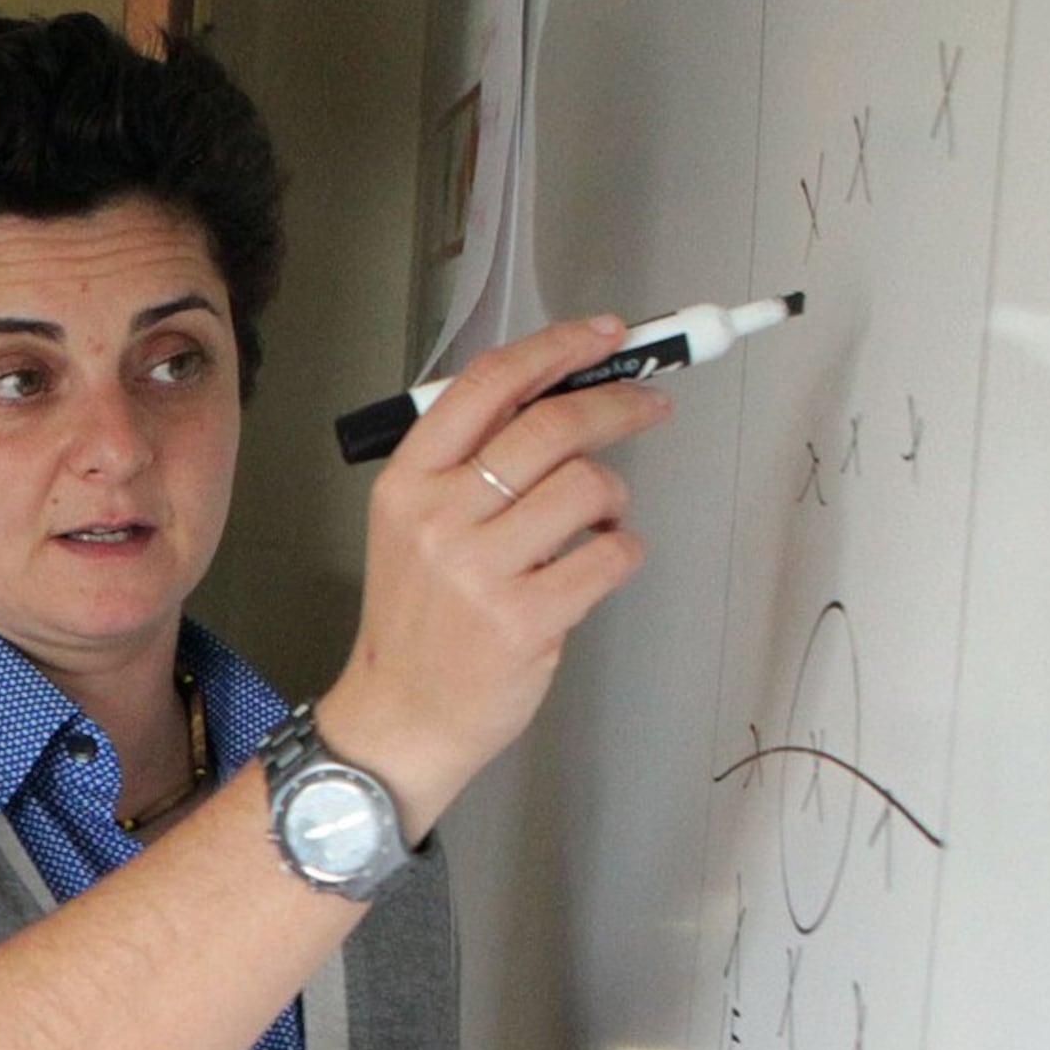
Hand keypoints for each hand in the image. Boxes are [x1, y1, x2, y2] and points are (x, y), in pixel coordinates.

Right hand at [321, 314, 672, 829]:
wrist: (401, 713)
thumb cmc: (419, 619)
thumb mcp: (412, 525)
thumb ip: (470, 462)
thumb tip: (561, 394)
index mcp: (407, 483)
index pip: (486, 385)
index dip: (556, 348)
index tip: (605, 335)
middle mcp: (438, 518)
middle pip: (551, 425)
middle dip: (618, 404)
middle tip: (648, 405)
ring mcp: (481, 570)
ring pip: (590, 485)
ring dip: (613, 496)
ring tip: (598, 518)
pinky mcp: (526, 617)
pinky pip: (611, 555)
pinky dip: (620, 552)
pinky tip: (595, 565)